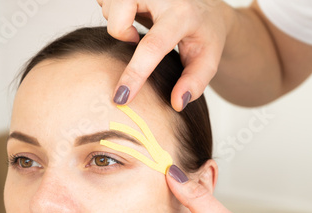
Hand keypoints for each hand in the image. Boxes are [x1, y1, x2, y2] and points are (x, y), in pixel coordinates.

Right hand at [96, 0, 234, 109]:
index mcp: (182, 16)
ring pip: (108, 7)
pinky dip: (115, 12)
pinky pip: (104, 0)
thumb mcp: (208, 60)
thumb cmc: (203, 35)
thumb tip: (176, 103)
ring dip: (120, 24)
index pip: (153, 46)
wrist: (204, 7)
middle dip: (122, 34)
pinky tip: (134, 14)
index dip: (135, 73)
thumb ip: (195, 83)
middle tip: (139, 39)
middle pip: (118, 18)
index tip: (122, 97)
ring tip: (141, 25)